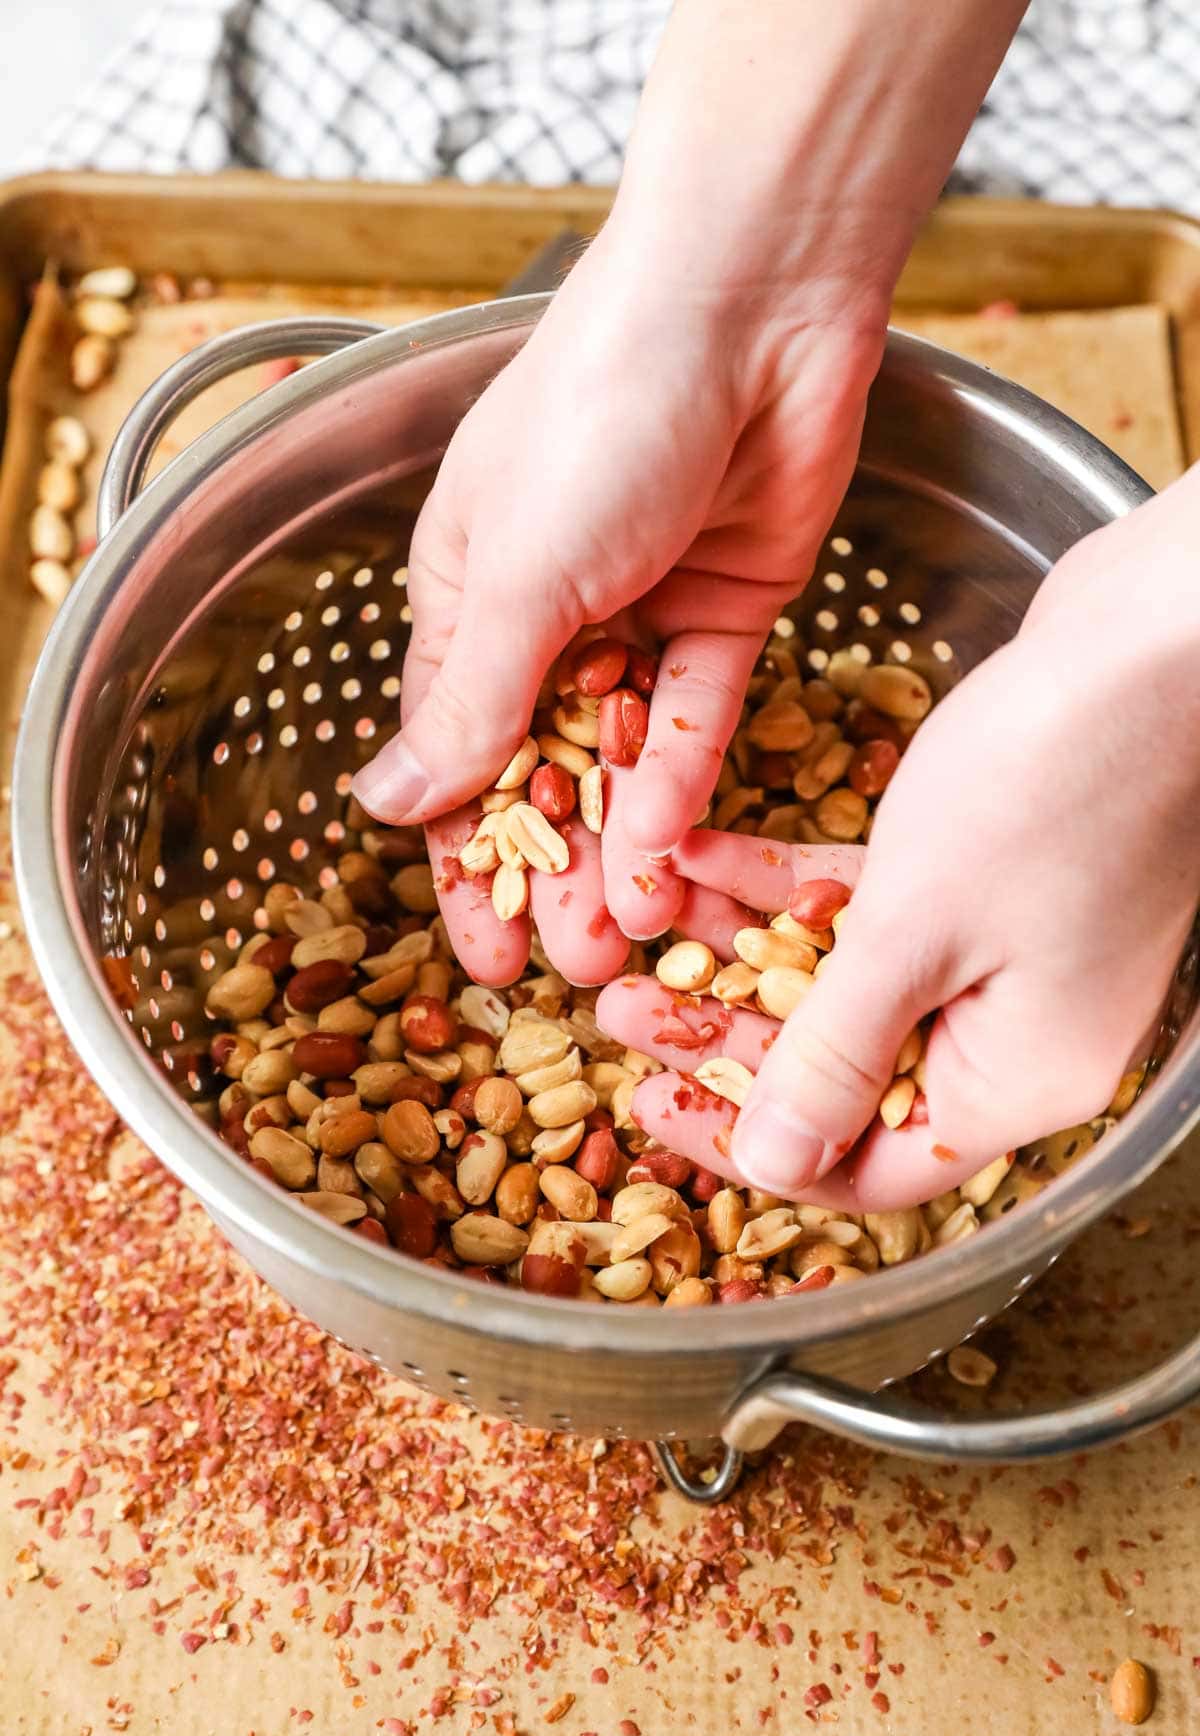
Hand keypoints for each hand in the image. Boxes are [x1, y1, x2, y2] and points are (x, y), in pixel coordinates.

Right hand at [350, 0, 1026, 986]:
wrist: (752, 307)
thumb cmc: (599, 413)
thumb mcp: (516, 575)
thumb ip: (466, 703)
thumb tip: (387, 805)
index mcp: (469, 597)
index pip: (456, 756)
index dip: (466, 860)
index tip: (480, 951)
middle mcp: (552, 614)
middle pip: (546, 775)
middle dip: (555, 876)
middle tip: (574, 971)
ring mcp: (644, 615)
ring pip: (627, 762)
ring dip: (627, 850)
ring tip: (634, 939)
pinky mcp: (731, 611)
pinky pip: (700, 718)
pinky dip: (687, 782)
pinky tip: (675, 851)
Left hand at [598, 487, 1199, 1210]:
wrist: (1166, 633)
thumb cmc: (1054, 780)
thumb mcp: (916, 932)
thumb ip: (836, 1055)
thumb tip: (777, 1166)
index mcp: (1019, 1079)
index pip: (867, 1165)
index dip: (753, 1149)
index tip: (652, 1104)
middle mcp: (1018, 1029)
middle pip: (846, 1073)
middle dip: (724, 1038)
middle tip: (620, 1007)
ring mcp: (1010, 949)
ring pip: (846, 981)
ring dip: (741, 949)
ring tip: (646, 916)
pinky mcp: (993, 874)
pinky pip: (871, 906)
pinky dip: (791, 882)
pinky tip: (706, 850)